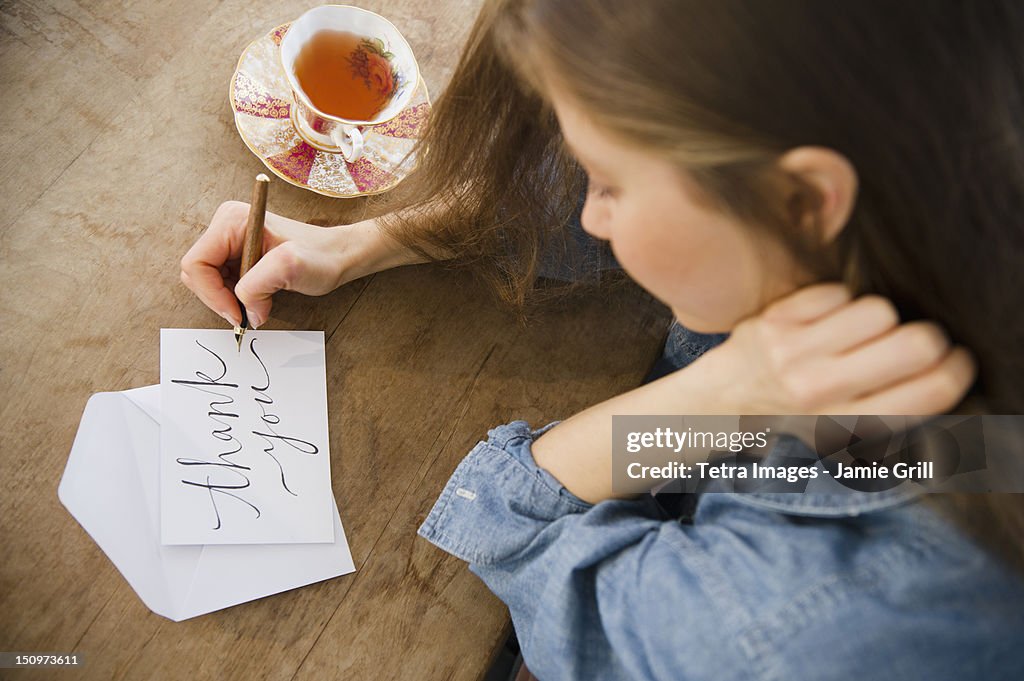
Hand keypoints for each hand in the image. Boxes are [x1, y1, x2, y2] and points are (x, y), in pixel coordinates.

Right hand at [180, 201, 422, 326]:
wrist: (340, 255)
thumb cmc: (321, 256)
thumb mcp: (291, 267)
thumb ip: (257, 286)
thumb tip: (245, 311)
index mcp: (231, 221)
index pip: (196, 264)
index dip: (211, 294)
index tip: (237, 314)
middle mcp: (226, 226)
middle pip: (198, 273)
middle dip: (219, 298)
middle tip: (247, 314)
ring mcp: (231, 240)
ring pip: (208, 280)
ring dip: (228, 300)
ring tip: (258, 304)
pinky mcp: (238, 254)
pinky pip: (222, 282)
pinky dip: (235, 297)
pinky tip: (258, 299)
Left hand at [699, 283, 975, 414]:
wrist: (722, 403)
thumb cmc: (794, 418)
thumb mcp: (843, 434)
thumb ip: (892, 410)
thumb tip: (946, 372)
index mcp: (847, 426)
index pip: (933, 391)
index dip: (958, 368)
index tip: (954, 359)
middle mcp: (821, 393)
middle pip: (916, 343)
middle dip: (927, 337)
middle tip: (913, 341)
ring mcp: (793, 354)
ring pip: (879, 310)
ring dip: (878, 318)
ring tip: (858, 334)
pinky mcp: (774, 322)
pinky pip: (837, 293)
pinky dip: (839, 302)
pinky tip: (824, 322)